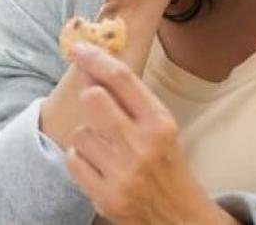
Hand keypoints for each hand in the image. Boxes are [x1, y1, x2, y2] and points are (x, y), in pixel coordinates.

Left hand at [62, 43, 233, 224]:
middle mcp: (143, 145)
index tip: (79, 47)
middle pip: (94, 99)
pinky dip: (81, 160)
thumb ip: (130, 102)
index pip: (122, 79)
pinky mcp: (106, 197)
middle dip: (90, 98)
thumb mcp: (161, 128)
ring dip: (88, 138)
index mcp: (160, 123)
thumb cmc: (167, 166)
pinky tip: (99, 166)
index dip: (96, 58)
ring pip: (80, 133)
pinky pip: (74, 161)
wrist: (181, 218)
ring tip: (107, 150)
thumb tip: (91, 72)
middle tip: (97, 107)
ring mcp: (123, 173)